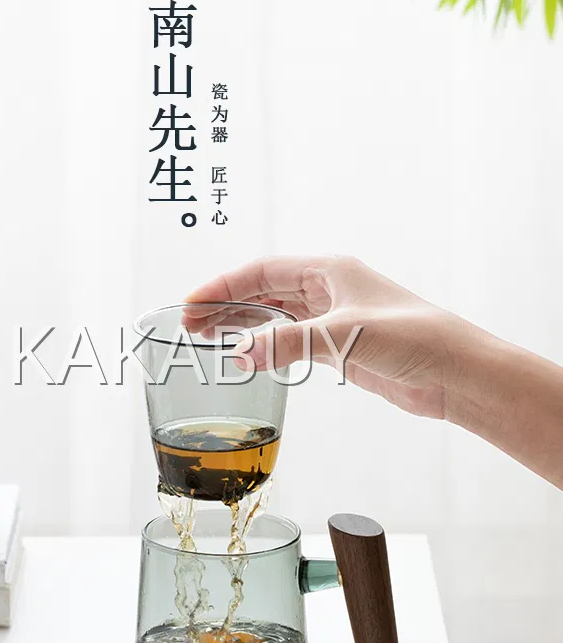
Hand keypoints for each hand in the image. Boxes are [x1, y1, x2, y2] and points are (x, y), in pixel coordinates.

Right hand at [185, 255, 477, 419]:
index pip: (261, 271)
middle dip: (225, 304)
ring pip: (273, 315)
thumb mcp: (345, 335)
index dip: (223, 285)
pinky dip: (265, 345)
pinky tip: (247, 354)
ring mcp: (332, 317)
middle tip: (190, 324)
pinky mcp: (339, 345)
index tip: (192, 304)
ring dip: (241, 324)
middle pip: (262, 290)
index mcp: (328, 270)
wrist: (454, 372)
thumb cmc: (414, 337)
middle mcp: (327, 289)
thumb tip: (241, 354)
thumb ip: (290, 343)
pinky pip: (290, 340)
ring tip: (207, 337)